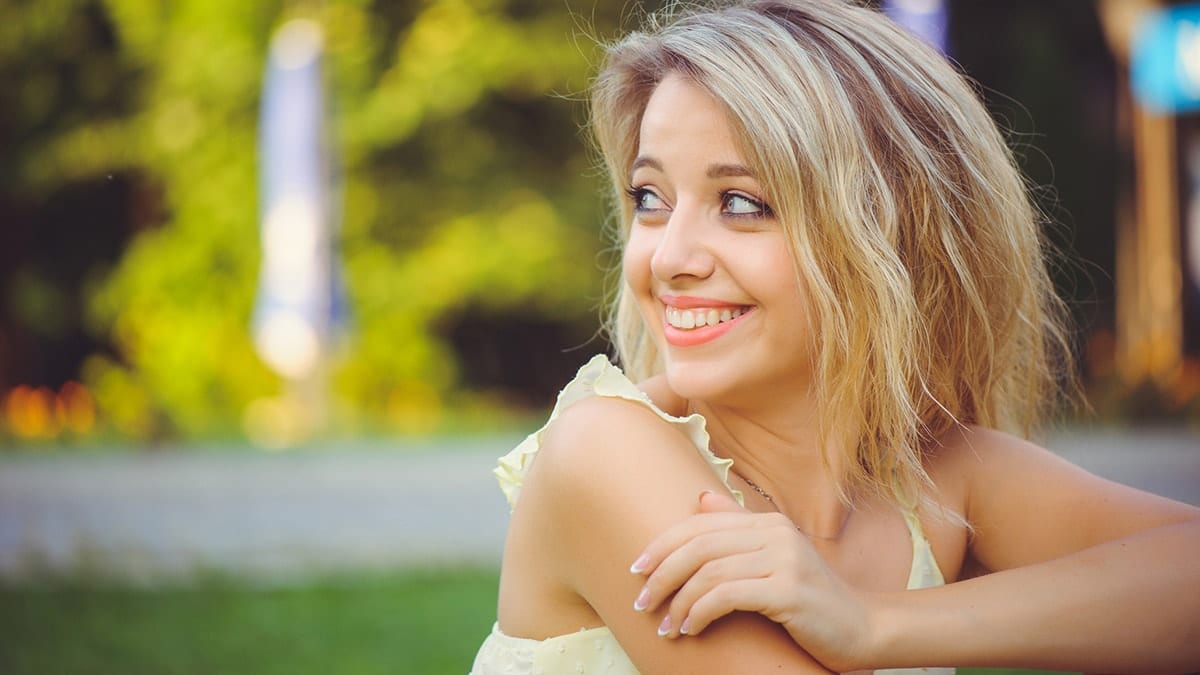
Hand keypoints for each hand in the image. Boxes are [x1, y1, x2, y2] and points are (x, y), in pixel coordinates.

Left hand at [630, 491, 874, 671]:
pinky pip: (727, 596)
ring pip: (709, 573)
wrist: (863, 628)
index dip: (662, 544)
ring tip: (666, 627)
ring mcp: (785, 561)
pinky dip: (700, 613)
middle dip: (661, 574)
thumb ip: (738, 527)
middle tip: (642, 602)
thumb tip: (699, 498)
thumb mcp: (774, 557)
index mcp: (768, 522)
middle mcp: (775, 533)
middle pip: (698, 545)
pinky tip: (691, 630)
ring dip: (679, 602)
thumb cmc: (810, 599)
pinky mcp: (789, 592)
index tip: (637, 570)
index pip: (699, 524)